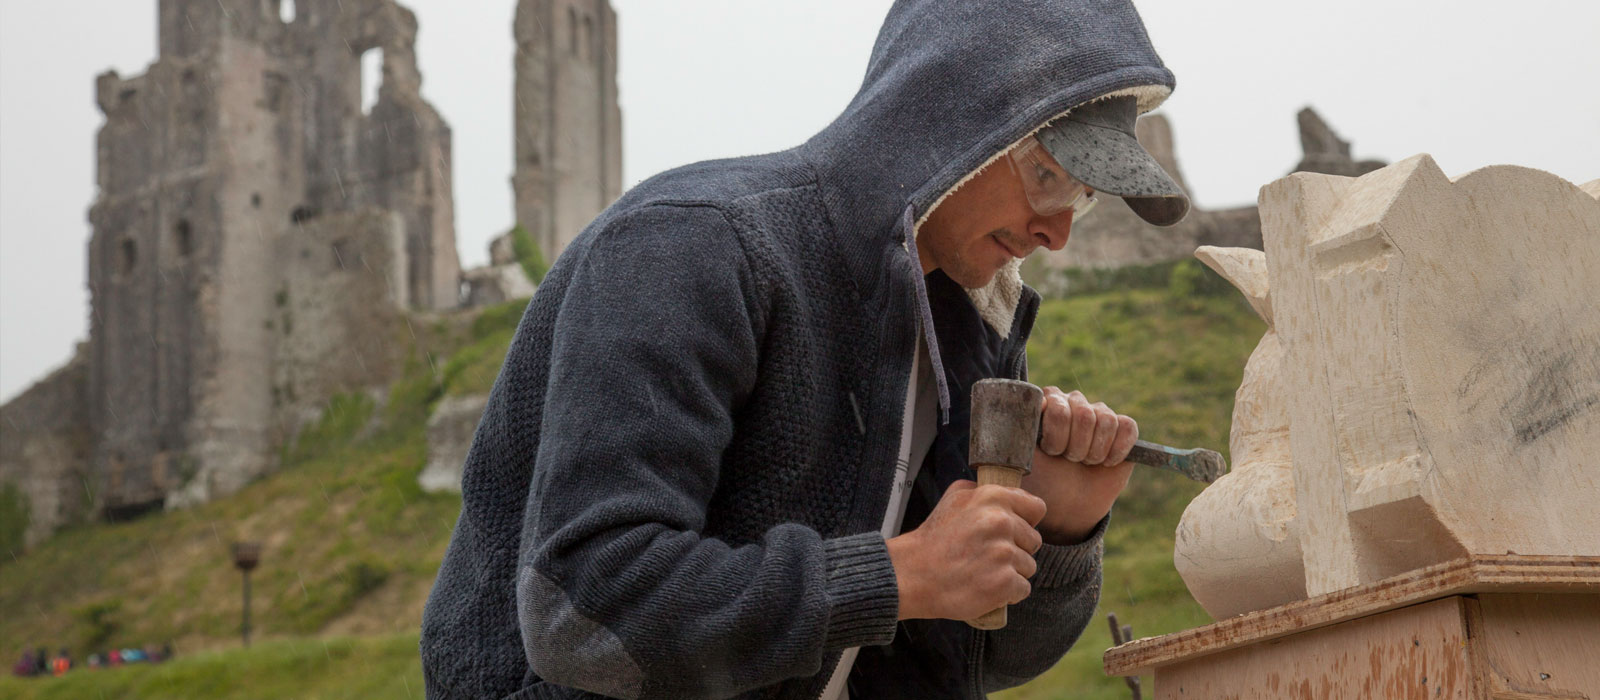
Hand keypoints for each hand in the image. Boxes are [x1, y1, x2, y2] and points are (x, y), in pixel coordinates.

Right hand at [886, 480, 1046, 620]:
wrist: (912, 575)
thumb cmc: (933, 540)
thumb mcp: (953, 499)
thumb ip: (982, 491)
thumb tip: (1007, 493)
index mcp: (993, 498)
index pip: (1037, 508)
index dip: (1026, 521)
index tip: (1011, 531)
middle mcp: (1001, 522)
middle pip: (1034, 541)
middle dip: (1016, 549)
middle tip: (988, 555)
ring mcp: (1004, 554)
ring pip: (1028, 566)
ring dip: (1011, 572)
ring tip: (984, 571)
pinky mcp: (1004, 583)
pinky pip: (1022, 588)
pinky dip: (1008, 593)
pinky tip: (986, 586)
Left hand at [1021, 387, 1137, 543]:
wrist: (1064, 506)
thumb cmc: (1040, 479)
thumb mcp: (1019, 456)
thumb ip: (1016, 429)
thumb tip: (1023, 408)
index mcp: (1046, 403)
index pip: (1056, 404)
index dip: (1056, 432)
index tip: (1050, 451)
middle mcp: (1073, 402)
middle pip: (1083, 413)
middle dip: (1075, 446)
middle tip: (1068, 460)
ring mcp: (1099, 413)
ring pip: (1106, 420)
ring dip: (1094, 451)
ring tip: (1083, 463)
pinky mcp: (1123, 429)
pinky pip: (1127, 427)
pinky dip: (1117, 451)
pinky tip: (1105, 463)